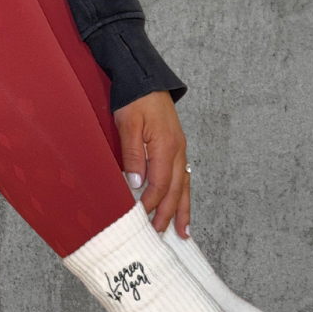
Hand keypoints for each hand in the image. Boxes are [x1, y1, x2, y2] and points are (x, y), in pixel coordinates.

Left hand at [113, 90, 189, 236]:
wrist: (145, 77)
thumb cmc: (134, 98)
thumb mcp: (128, 123)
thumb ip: (132, 153)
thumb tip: (136, 183)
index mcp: (166, 146)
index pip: (160, 183)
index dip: (151, 203)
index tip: (141, 219)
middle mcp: (177, 149)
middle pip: (176, 189)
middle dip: (168, 214)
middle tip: (160, 235)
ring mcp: (180, 148)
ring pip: (184, 185)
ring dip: (181, 209)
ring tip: (182, 232)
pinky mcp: (177, 146)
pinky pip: (184, 175)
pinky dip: (183, 193)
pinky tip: (181, 203)